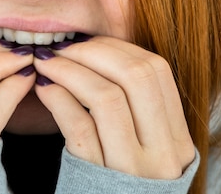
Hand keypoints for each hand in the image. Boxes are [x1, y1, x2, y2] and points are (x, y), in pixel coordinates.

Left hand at [34, 36, 194, 178]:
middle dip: (92, 52)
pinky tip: (43, 89)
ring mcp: (134, 170)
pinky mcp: (100, 182)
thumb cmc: (118, 184)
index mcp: (177, 137)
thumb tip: (92, 51)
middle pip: (135, 76)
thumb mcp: (141, 147)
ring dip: (70, 71)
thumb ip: (133, 107)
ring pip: (107, 98)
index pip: (156, 71)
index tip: (86, 41)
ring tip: (44, 63)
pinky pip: (81, 130)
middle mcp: (164, 153)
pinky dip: (60, 101)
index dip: (117, 47)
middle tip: (60, 46)